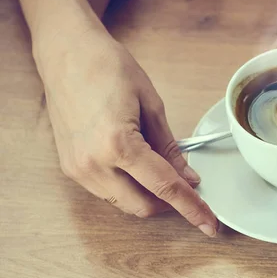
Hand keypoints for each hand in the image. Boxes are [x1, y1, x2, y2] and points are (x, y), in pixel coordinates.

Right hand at [40, 29, 218, 235]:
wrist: (66, 53)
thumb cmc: (108, 68)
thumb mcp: (151, 104)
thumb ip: (170, 148)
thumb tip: (188, 178)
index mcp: (118, 144)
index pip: (165, 188)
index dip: (192, 208)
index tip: (209, 224)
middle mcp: (94, 163)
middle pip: (143, 206)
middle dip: (170, 205)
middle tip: (189, 189)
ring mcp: (78, 169)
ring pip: (124, 203)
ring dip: (149, 197)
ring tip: (162, 171)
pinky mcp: (71, 168)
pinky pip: (108, 192)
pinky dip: (129, 188)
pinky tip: (139, 168)